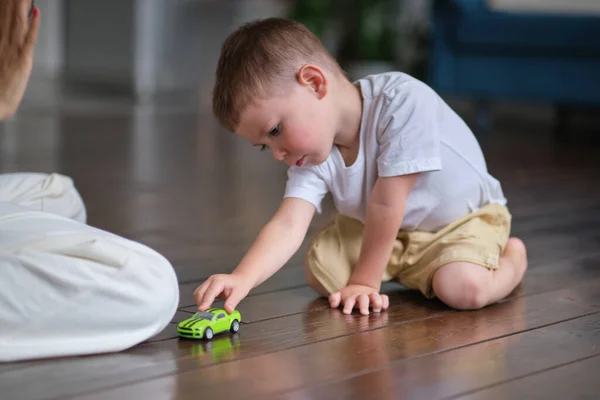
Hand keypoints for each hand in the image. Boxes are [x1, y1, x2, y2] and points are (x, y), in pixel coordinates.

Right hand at [0, 0, 39, 118]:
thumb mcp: (0, 59)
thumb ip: (2, 44)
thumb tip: (6, 30)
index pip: (2, 16)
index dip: (5, 4)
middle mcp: (3, 42)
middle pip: (9, 15)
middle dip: (12, 1)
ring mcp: (13, 50)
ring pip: (18, 22)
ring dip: (21, 5)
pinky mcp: (22, 60)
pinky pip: (29, 39)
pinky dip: (33, 25)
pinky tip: (36, 12)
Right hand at [194, 273, 251, 312]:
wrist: (240, 279)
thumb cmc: (240, 285)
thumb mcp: (239, 294)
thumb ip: (232, 302)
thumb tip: (227, 311)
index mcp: (218, 281)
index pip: (209, 293)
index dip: (205, 302)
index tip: (201, 310)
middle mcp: (211, 281)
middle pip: (199, 293)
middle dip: (200, 304)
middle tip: (205, 314)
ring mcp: (208, 283)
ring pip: (197, 294)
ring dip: (199, 303)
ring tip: (206, 311)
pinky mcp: (207, 287)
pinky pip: (200, 294)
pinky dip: (201, 302)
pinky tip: (207, 307)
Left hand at [329, 284, 389, 314]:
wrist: (360, 287)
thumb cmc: (348, 296)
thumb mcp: (340, 295)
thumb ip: (334, 298)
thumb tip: (333, 304)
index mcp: (352, 297)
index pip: (349, 300)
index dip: (348, 306)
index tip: (346, 312)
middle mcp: (362, 296)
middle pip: (363, 298)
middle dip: (364, 305)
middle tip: (364, 313)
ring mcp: (371, 296)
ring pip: (375, 296)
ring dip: (376, 301)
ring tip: (376, 310)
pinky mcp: (379, 298)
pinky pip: (384, 297)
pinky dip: (385, 301)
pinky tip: (383, 307)